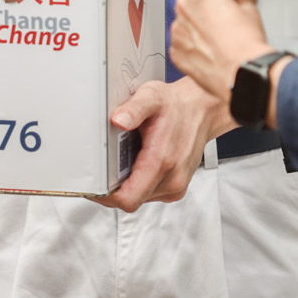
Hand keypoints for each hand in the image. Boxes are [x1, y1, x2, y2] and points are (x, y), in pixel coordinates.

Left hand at [94, 78, 230, 211]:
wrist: (203, 110)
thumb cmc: (177, 106)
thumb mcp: (151, 97)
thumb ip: (133, 108)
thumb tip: (118, 120)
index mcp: (161, 161)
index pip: (128, 198)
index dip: (106, 197)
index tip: (94, 186)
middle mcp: (172, 179)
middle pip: (131, 200)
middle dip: (114, 188)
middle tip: (104, 167)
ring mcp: (176, 185)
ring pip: (140, 197)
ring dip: (127, 185)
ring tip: (124, 160)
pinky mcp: (177, 186)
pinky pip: (150, 193)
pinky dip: (139, 182)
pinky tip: (138, 162)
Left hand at [169, 0, 275, 100]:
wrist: (242, 77)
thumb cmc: (246, 46)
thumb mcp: (250, 11)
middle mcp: (184, 6)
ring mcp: (178, 29)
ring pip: (189, 14)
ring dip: (202, 13)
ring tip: (221, 21)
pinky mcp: (176, 49)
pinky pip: (185, 35)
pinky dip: (195, 35)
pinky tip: (210, 39)